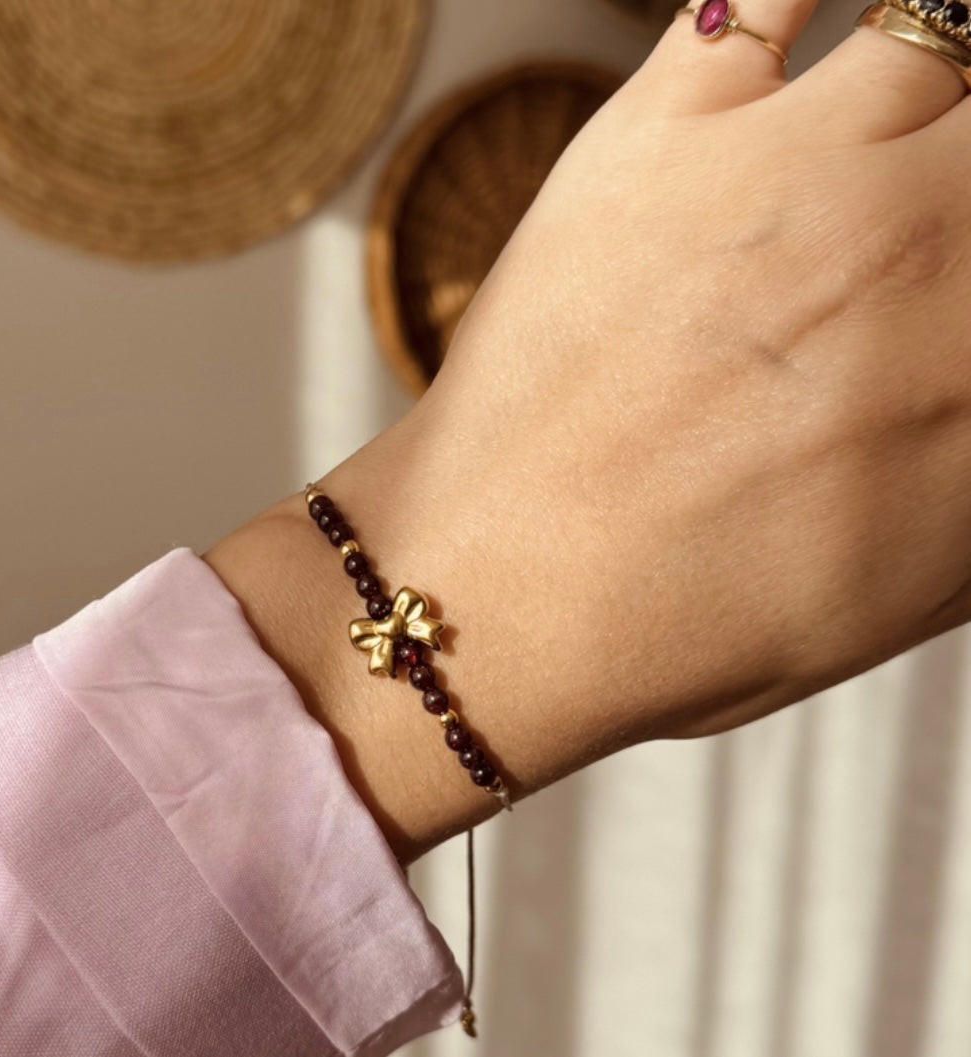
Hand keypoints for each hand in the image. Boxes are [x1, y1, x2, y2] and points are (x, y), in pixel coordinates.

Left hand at [207, 0, 970, 858]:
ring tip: (885, 148)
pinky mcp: (660, 131)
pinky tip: (814, 31)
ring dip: (937, 71)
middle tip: (927, 209)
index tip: (951, 276)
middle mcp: (921, 230)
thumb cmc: (701, 621)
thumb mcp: (920, 585)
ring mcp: (789, 163)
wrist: (509, 592)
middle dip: (966, 163)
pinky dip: (798, 3)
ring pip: (938, 31)